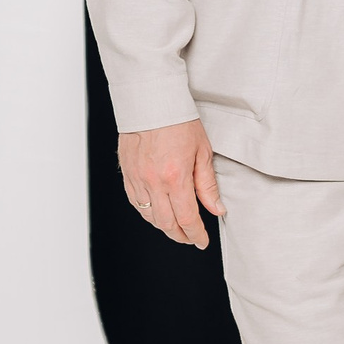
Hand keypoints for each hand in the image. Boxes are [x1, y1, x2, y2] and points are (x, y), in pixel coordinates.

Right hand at [118, 119, 222, 248]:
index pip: (187, 218)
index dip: (196, 234)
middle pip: (166, 223)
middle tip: (190, 238)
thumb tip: (216, 209)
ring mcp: (137, 179)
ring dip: (163, 226)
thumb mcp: (203, 152)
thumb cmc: (178, 121)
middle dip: (180, 236)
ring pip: (149, 216)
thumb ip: (208, 185)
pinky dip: (147, 213)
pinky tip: (156, 212)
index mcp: (175, 177)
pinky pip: (135, 203)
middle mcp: (153, 182)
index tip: (202, 241)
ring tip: (176, 227)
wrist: (152, 101)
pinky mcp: (127, 174)